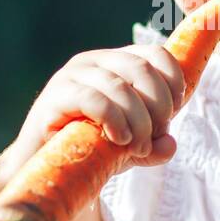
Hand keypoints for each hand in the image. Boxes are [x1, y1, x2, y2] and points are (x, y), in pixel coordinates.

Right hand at [18, 43, 186, 167]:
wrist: (46, 166)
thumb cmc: (90, 148)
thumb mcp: (132, 148)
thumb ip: (154, 146)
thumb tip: (169, 145)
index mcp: (116, 62)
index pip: (155, 54)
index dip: (173, 82)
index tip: (174, 113)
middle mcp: (94, 61)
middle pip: (141, 68)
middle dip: (158, 105)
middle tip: (156, 135)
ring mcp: (72, 75)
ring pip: (120, 87)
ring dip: (139, 121)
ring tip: (139, 147)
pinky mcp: (56, 95)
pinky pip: (95, 100)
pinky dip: (115, 121)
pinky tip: (120, 141)